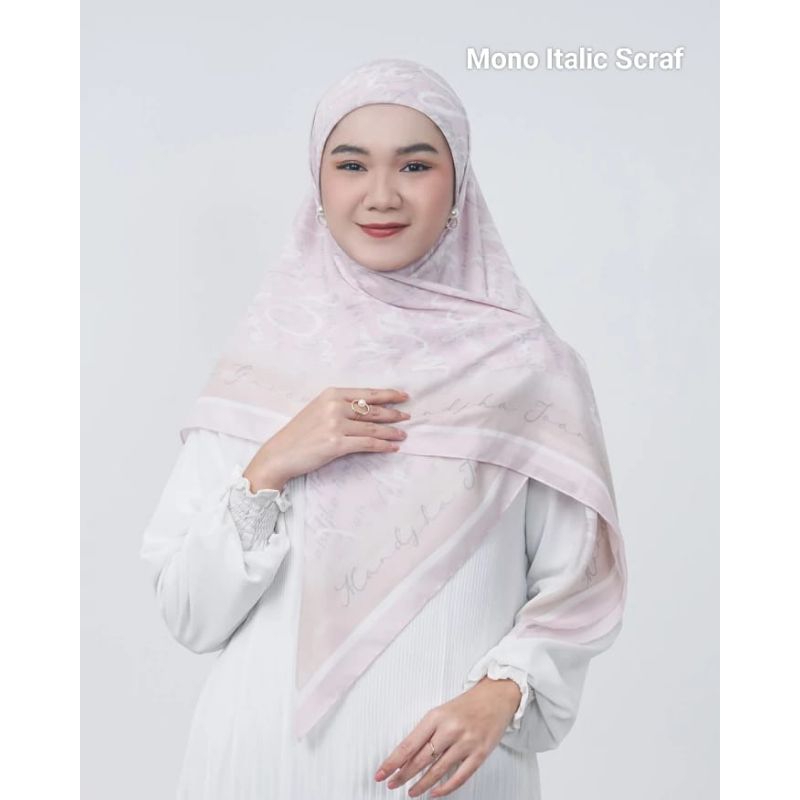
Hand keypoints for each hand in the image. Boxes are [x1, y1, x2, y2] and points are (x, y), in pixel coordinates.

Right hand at [243, 386, 410, 491]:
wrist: (279, 454)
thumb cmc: (298, 434)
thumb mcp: (318, 410)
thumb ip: (340, 407)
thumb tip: (368, 410)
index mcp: (331, 394)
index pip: (367, 393)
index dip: (388, 394)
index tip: (403, 395)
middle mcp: (335, 406)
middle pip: (373, 410)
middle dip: (393, 414)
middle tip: (407, 416)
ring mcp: (336, 425)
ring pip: (373, 428)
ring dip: (391, 432)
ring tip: (403, 435)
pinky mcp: (337, 444)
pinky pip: (367, 444)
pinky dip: (383, 446)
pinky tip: (392, 447)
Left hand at [374, 676, 521, 797]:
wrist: (497, 696)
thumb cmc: (468, 704)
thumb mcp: (442, 712)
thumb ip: (427, 731)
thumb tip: (408, 754)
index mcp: (436, 716)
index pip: (409, 744)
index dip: (393, 761)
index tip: (382, 772)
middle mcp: (450, 729)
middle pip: (421, 759)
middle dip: (403, 775)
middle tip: (392, 783)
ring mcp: (466, 742)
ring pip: (438, 770)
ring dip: (421, 784)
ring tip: (411, 792)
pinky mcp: (480, 753)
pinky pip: (459, 776)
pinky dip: (445, 788)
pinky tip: (435, 793)